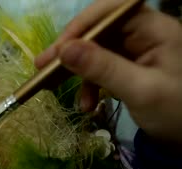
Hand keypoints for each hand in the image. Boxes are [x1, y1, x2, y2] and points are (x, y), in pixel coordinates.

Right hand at [35, 0, 181, 145]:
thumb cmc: (175, 114)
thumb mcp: (139, 91)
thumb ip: (102, 69)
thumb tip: (64, 51)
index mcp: (154, 30)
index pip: (111, 11)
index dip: (82, 25)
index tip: (59, 49)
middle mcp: (144, 35)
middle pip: (99, 30)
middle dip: (72, 49)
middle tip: (43, 66)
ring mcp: (137, 52)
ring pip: (96, 50)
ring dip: (77, 71)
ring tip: (56, 89)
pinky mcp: (129, 69)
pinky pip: (102, 69)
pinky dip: (89, 85)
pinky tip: (86, 105)